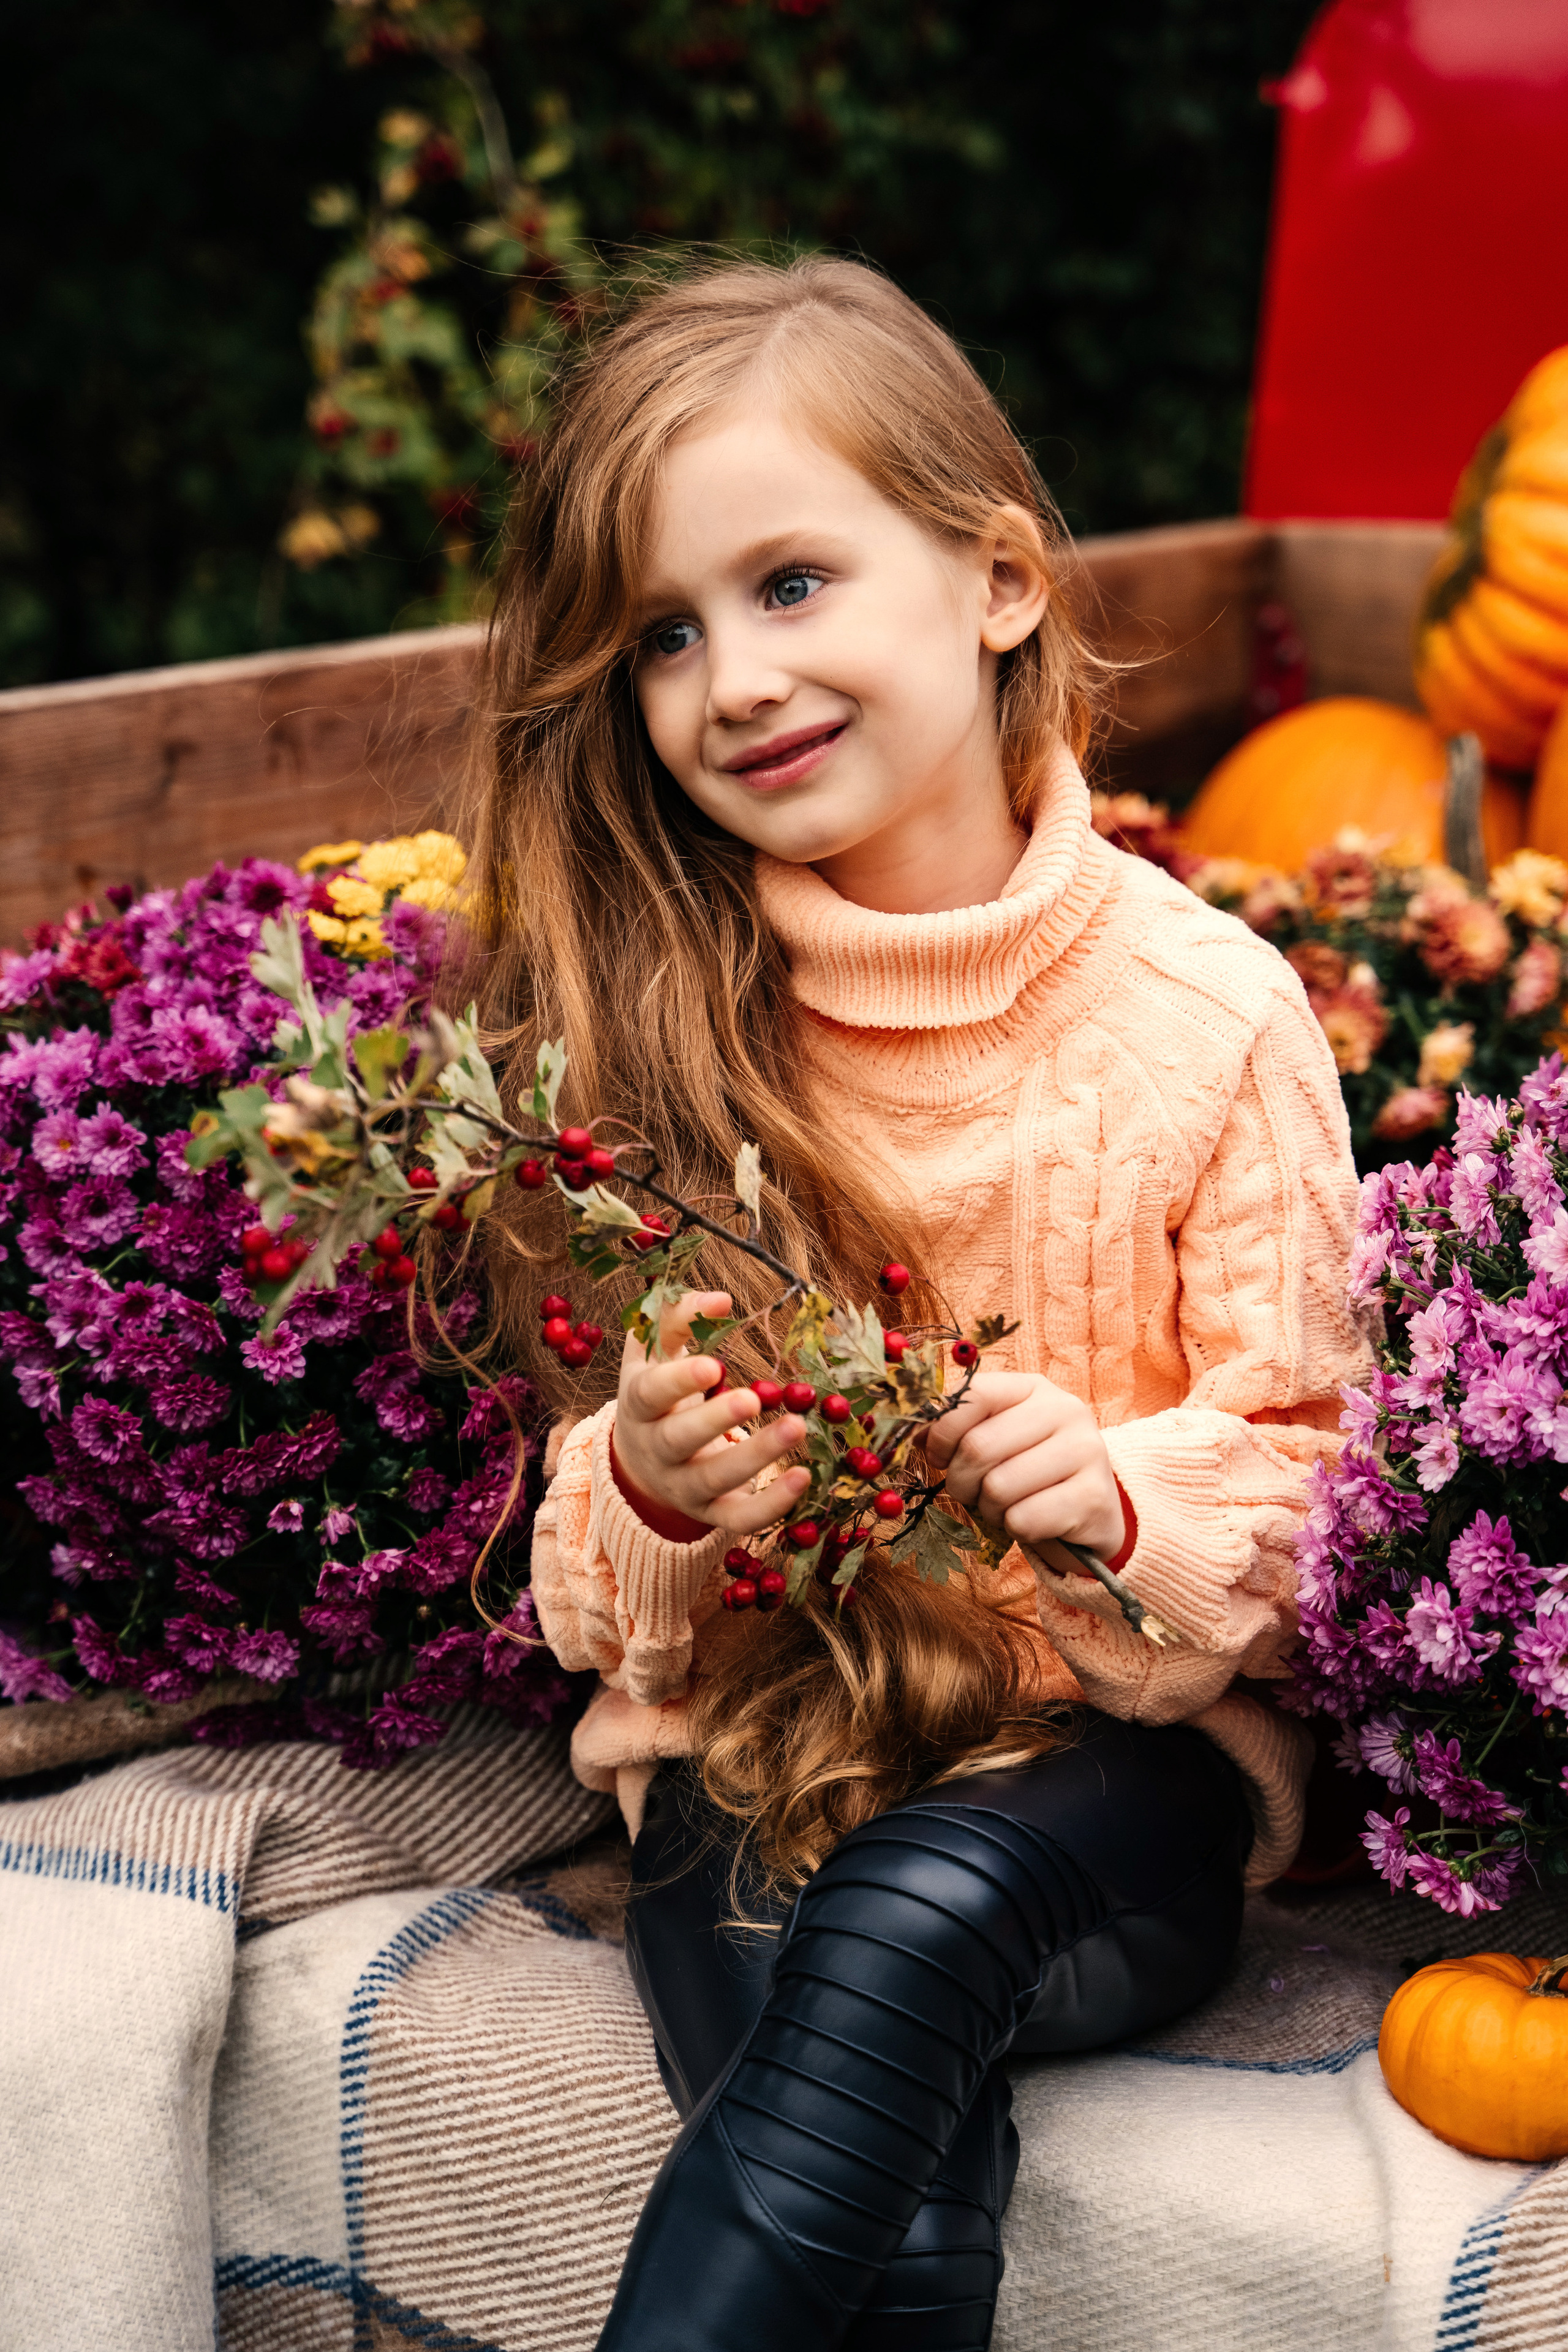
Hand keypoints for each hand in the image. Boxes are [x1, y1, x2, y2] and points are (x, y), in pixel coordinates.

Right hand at [612, 1291, 810, 1536]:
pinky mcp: (712, 1513)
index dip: (680, 1381)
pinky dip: (772, 1506)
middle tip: (755, 1398)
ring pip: (715, 1478)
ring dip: (757, 1456)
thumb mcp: (654, 1350)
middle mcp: (656, 1450)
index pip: (651, 1394)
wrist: (643, 1460)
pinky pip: (739, 1519)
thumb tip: (722, 1299)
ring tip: (797, 1427)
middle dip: (717, 1420)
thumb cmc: (657, 1391)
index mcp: (639, 1404)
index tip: (715, 1365)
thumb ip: (681, 1316)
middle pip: (680, 1439)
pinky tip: (805, 1478)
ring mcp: (683, 1486)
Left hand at [924, 1371, 1124, 1559]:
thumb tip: (914, 1433)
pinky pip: (1023, 1520)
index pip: (973, 1394)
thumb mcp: (997, 1439)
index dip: (942, 1432)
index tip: (939, 1456)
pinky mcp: (1093, 1497)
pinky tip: (1034, 1522)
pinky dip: (1016, 1529)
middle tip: (972, 1492)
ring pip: (998, 1488)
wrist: (1090, 1514)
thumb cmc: (1030, 1474)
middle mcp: (1066, 1410)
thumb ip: (958, 1427)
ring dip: (990, 1509)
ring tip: (1007, 1506)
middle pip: (979, 1446)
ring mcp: (1086, 1451)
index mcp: (1034, 1388)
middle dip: (962, 1481)